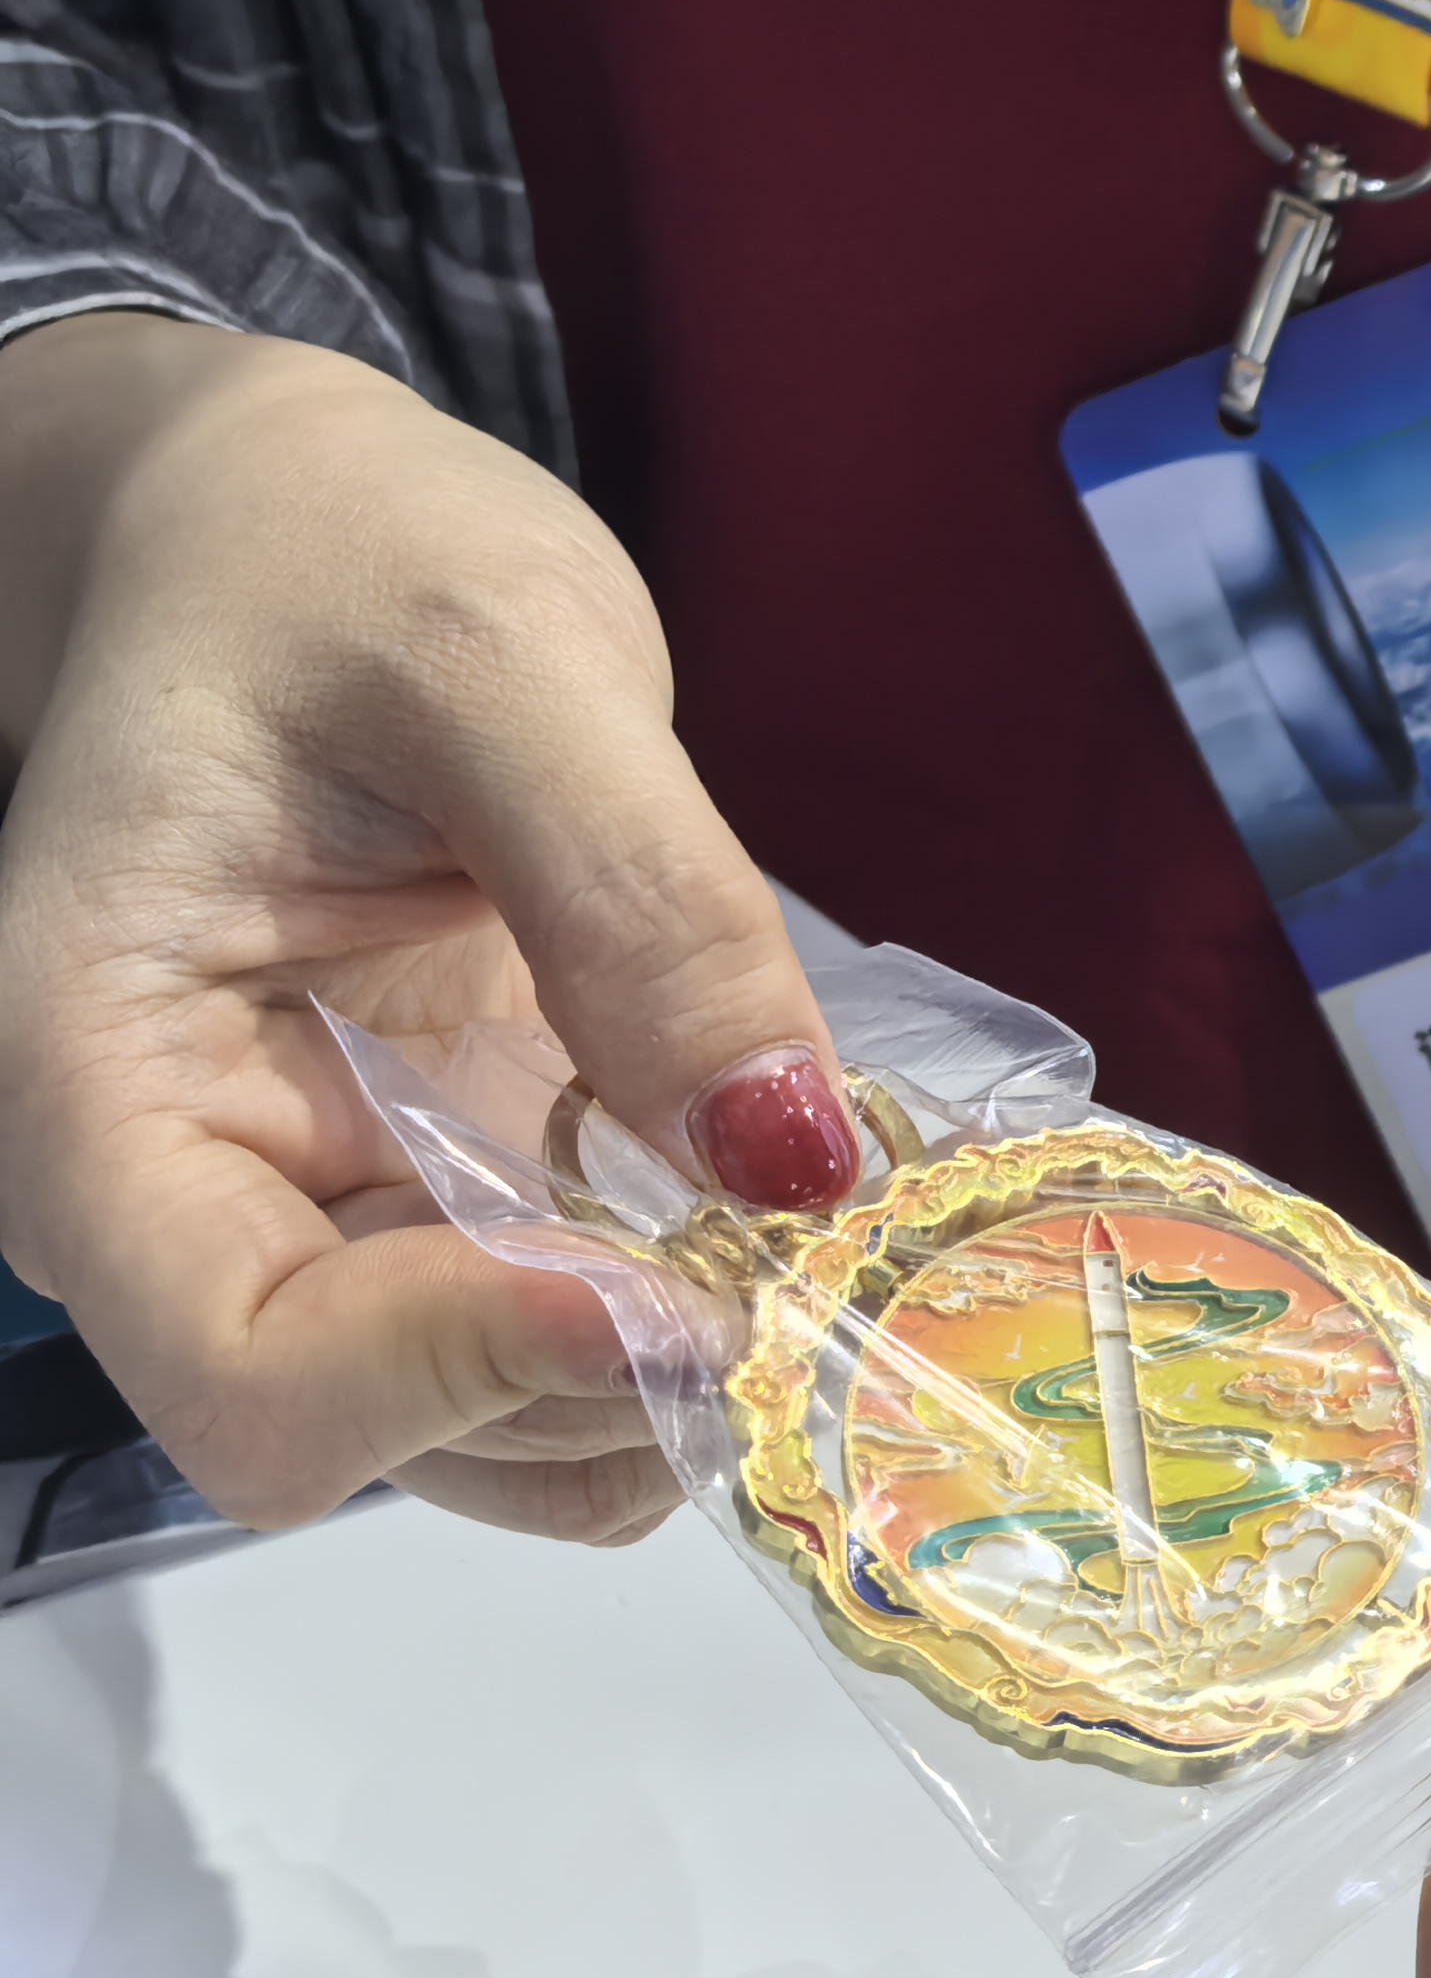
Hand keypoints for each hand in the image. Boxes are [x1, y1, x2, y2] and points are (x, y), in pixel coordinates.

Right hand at [0, 315, 853, 1539]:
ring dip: (669, 1377)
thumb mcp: (496, 654)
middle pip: (384, 1443)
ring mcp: (318, 1220)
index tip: (678, 1287)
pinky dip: (692, 1319)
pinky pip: (572, 1350)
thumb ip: (639, 898)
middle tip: (787, 1254)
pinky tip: (763, 1197)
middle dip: (602, 1390)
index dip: (472, 1373)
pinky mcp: (443, 1211)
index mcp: (94, 1077)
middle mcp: (177, 1200)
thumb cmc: (322, 554)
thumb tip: (784, 1151)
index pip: (251, 1373)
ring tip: (787, 1215)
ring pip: (500, 1437)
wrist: (284, 534)